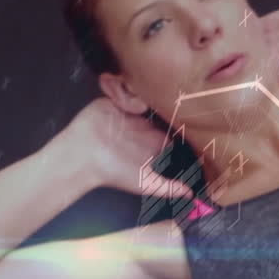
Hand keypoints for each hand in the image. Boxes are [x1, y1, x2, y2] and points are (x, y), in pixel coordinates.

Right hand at [50, 97, 193, 198]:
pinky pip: (127, 89)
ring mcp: (129, 113)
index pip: (175, 130)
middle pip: (164, 110)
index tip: (195, 115)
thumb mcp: (145, 182)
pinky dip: (132, 85)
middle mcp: (143, 126)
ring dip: (152, 91)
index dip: (184, 123)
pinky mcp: (114, 101)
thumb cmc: (114, 171)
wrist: (83, 156)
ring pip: (148, 98)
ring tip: (160, 84)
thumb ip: (168, 187)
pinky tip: (138, 85)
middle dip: (171, 102)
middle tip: (181, 92)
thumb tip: (191, 193)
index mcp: (153, 142)